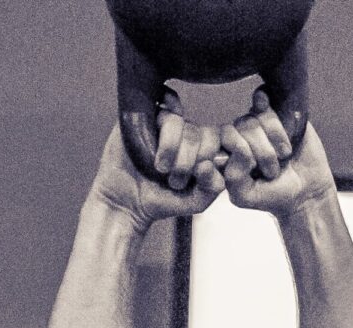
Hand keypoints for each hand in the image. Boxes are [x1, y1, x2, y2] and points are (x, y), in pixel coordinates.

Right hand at [89, 90, 223, 230]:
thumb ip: (212, 186)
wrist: (128, 202)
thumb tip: (207, 164)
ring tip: (160, 169)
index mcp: (206, 150)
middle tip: (174, 180)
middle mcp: (190, 133)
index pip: (224, 139)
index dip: (213, 154)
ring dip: (171, 149)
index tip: (199, 174)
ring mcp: (169, 123)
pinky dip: (167, 108)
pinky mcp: (148, 114)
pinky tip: (155, 132)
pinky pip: (166, 99)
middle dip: (189, 160)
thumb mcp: (195, 202)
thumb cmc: (163, 201)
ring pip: (180, 122)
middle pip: (203, 133)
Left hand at [220, 90, 335, 217]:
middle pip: (242, 126)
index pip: (223, 138)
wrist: (307, 189)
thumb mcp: (246, 196)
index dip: (242, 152)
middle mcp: (239, 134)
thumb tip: (239, 148)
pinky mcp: (276, 110)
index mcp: (227, 152)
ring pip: (255, 114)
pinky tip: (287, 132)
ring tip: (284, 156)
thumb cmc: (273, 195)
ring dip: (274, 138)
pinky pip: (265, 99)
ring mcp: (257, 121)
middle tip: (273, 170)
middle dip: (262, 151)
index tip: (256, 171)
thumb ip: (233, 178)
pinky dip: (277, 119)